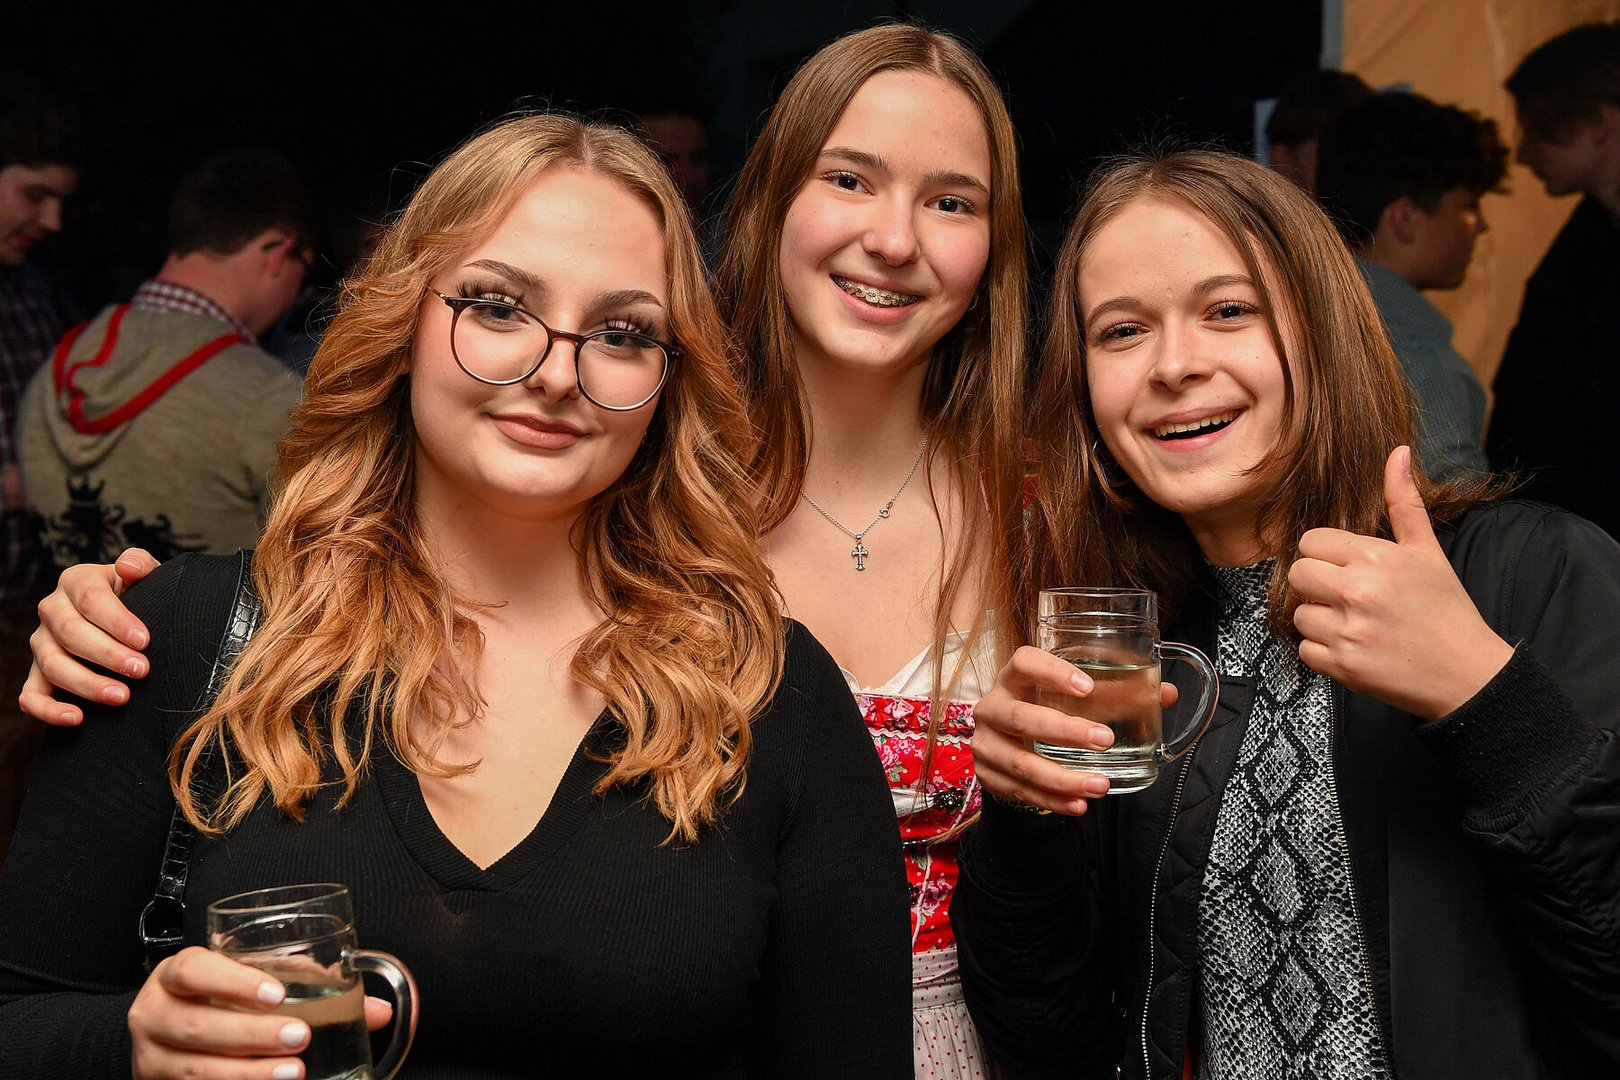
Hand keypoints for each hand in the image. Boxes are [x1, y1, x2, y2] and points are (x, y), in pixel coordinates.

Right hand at [20, 548, 159, 725]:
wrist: (129, 621)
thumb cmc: (139, 595)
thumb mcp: (145, 575)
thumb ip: (140, 563)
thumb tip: (128, 567)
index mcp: (76, 581)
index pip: (90, 598)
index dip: (116, 620)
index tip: (144, 641)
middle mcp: (52, 610)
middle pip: (70, 632)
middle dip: (107, 654)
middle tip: (141, 670)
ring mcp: (42, 644)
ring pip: (53, 665)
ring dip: (86, 683)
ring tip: (122, 697)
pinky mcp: (38, 674)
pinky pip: (31, 695)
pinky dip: (48, 709)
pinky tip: (76, 718)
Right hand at [127, 947, 395, 1079]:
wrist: (165, 1031)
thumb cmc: (220, 996)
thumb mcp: (253, 980)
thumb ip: (310, 985)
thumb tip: (378, 1012)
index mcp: (176, 975)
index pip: (194, 970)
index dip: (234, 982)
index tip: (277, 994)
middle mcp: (155, 1013)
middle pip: (198, 1025)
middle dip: (252, 1034)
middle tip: (299, 1036)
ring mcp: (152, 1057)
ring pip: (196, 1068)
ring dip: (249, 1072)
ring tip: (293, 1072)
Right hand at [971, 645, 1114, 814]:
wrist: (1004, 741)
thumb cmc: (1044, 709)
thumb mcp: (1071, 697)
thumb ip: (1117, 694)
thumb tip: (1166, 694)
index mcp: (1013, 678)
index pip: (1023, 662)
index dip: (1052, 672)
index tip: (1088, 687)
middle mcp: (993, 706)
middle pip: (1021, 717)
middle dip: (1065, 731)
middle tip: (1104, 741)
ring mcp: (985, 742)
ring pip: (1020, 762)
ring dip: (1062, 777)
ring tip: (1100, 785)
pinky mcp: (985, 774)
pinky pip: (1018, 791)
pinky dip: (1051, 800)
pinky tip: (1077, 804)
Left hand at [1288, 446, 1513, 719]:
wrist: (1468, 673)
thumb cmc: (1447, 610)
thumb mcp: (1428, 551)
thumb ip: (1404, 503)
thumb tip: (1398, 453)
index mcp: (1375, 558)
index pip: (1312, 541)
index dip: (1326, 554)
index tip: (1346, 567)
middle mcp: (1357, 591)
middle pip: (1298, 574)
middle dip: (1318, 584)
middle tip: (1346, 595)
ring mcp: (1348, 630)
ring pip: (1299, 614)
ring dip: (1320, 620)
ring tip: (1355, 623)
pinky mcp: (1343, 666)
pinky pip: (1305, 650)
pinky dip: (1323, 652)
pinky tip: (1353, 646)